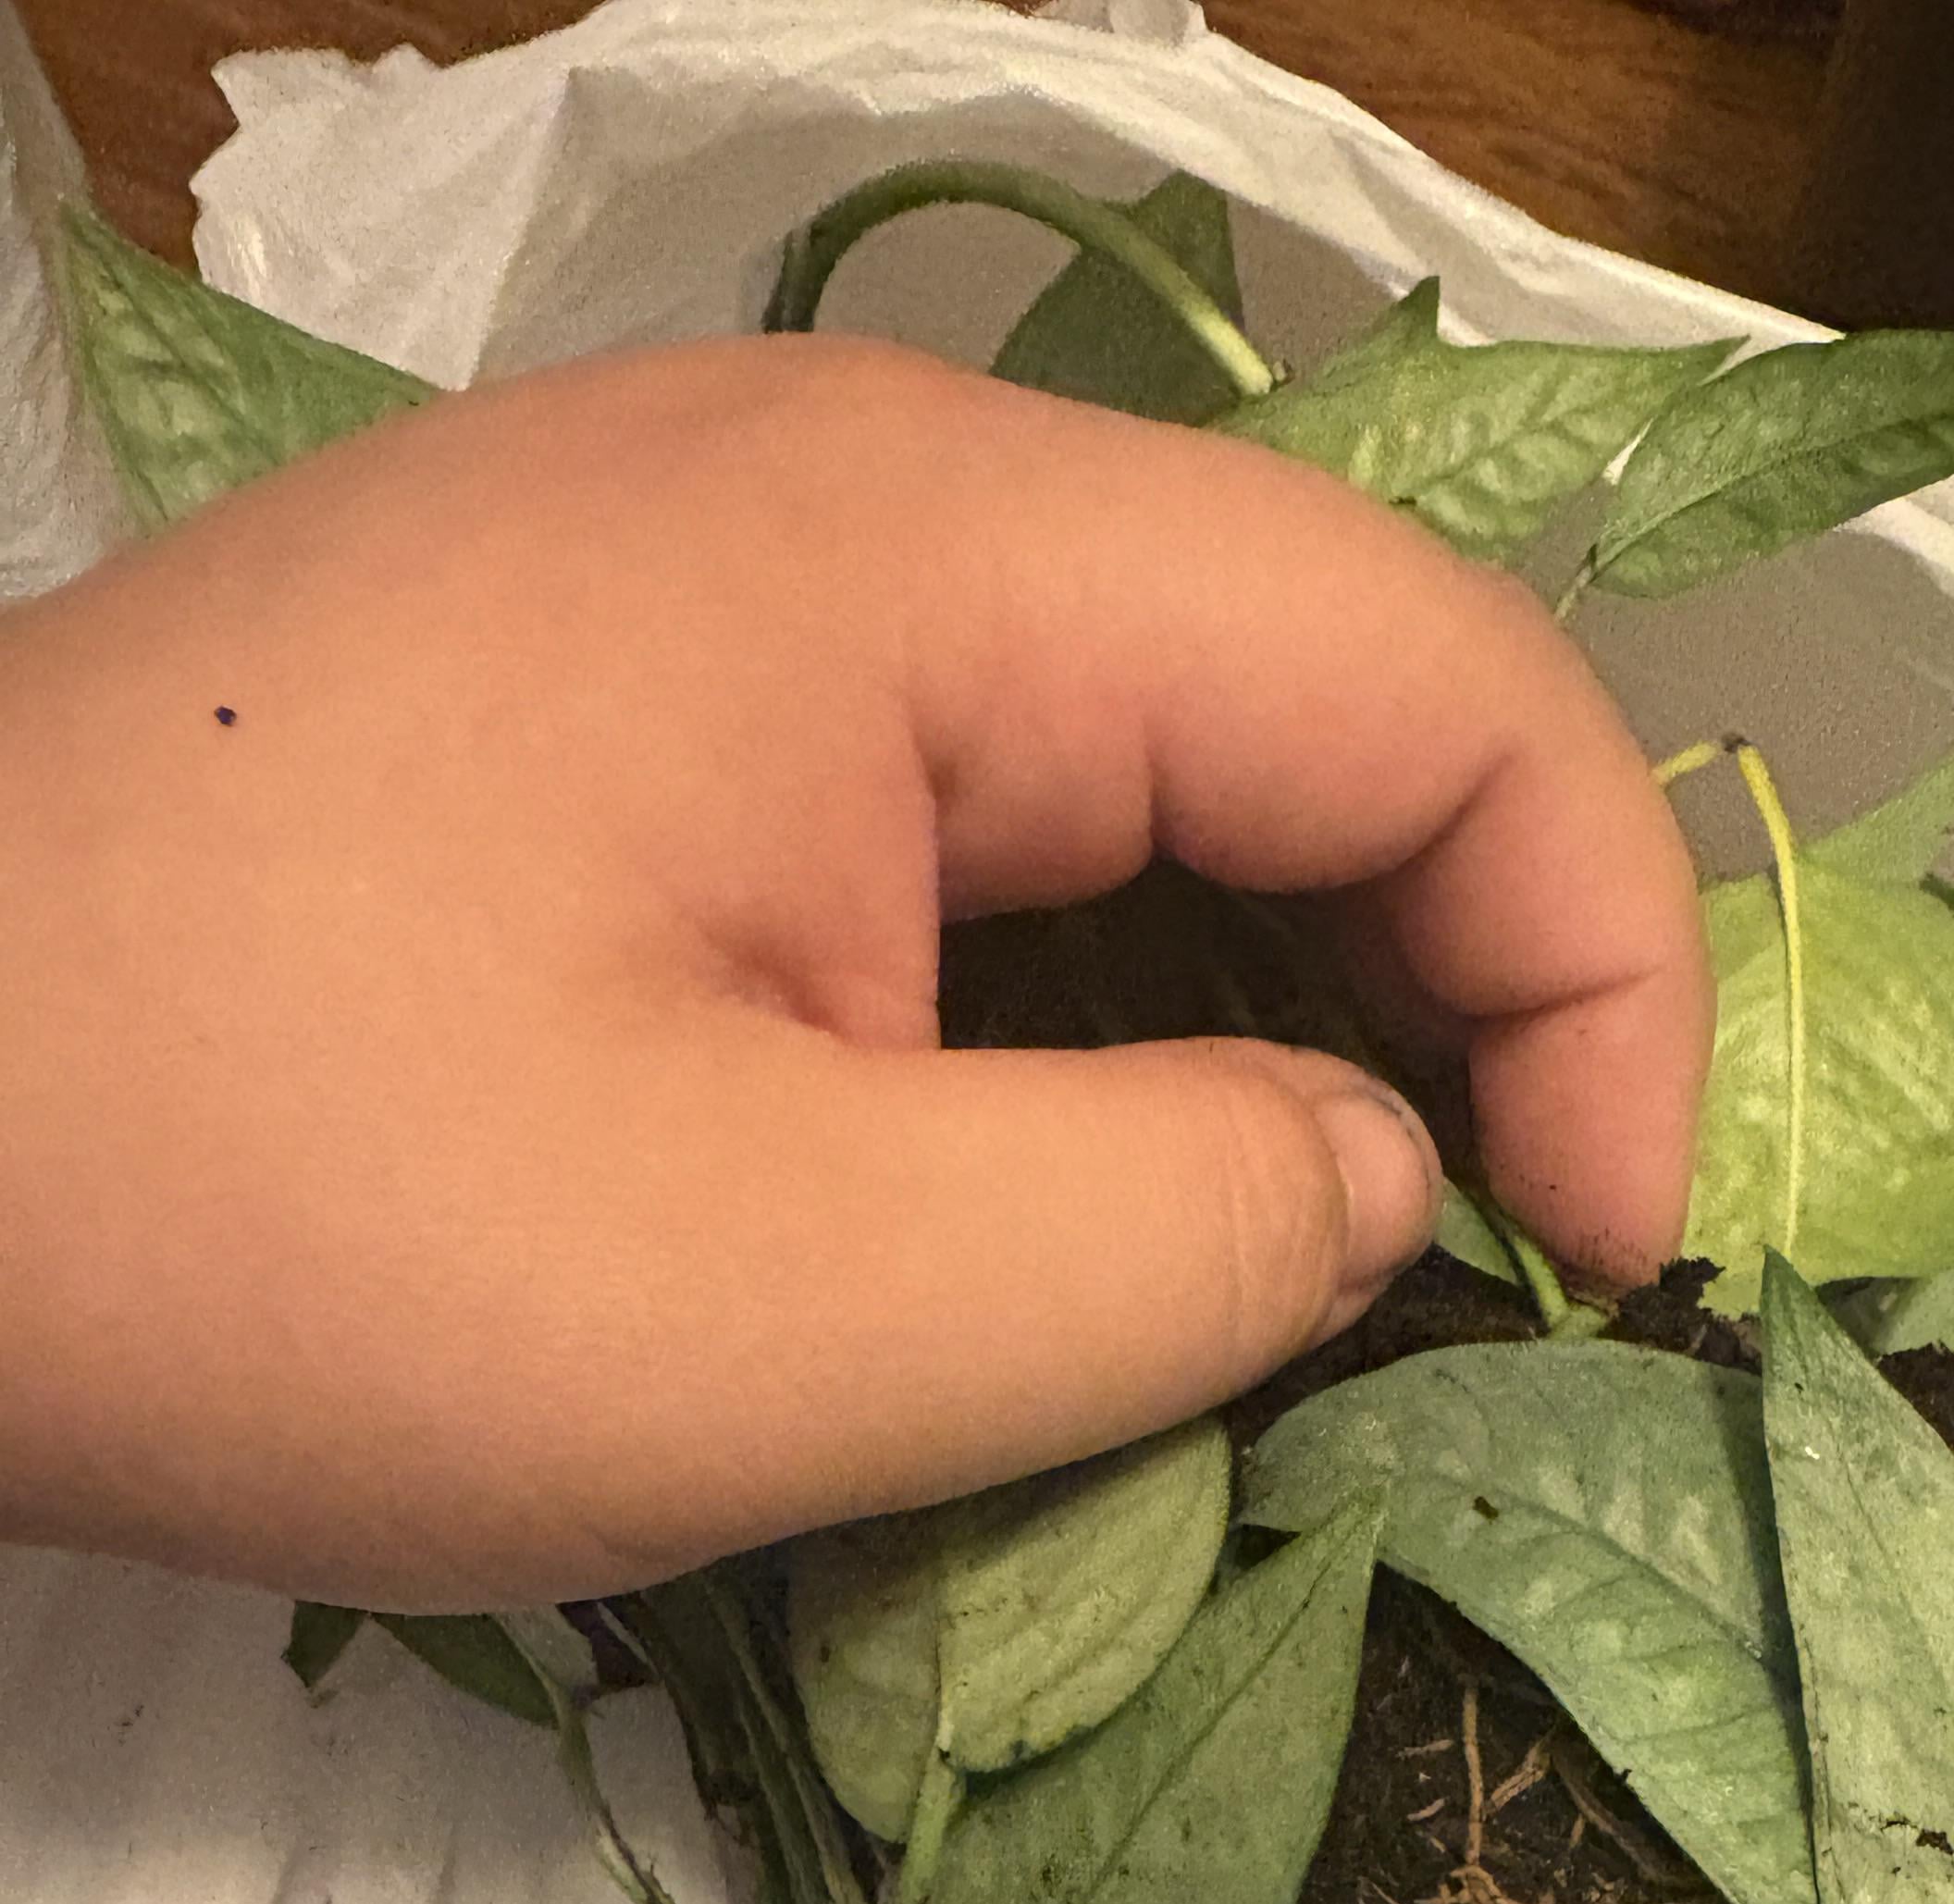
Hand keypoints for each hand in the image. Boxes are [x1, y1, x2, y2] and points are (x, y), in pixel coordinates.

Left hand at [0, 334, 1710, 1604]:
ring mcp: (714, 571)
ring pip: (1144, 756)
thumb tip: (1383, 1175)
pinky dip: (1080, 996)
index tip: (1605, 1279)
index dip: (1605, 981)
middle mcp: (852, 487)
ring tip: (1281, 1277)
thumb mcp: (808, 1308)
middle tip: (1472, 1294)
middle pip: (1313, 690)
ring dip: (1274, 1007)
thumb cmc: (290, 1231)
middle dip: (1461, 992)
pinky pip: (962, 807)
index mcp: (935, 558)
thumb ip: (1192, 1230)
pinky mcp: (616, 690)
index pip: (1445, 689)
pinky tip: (1054, 1187)